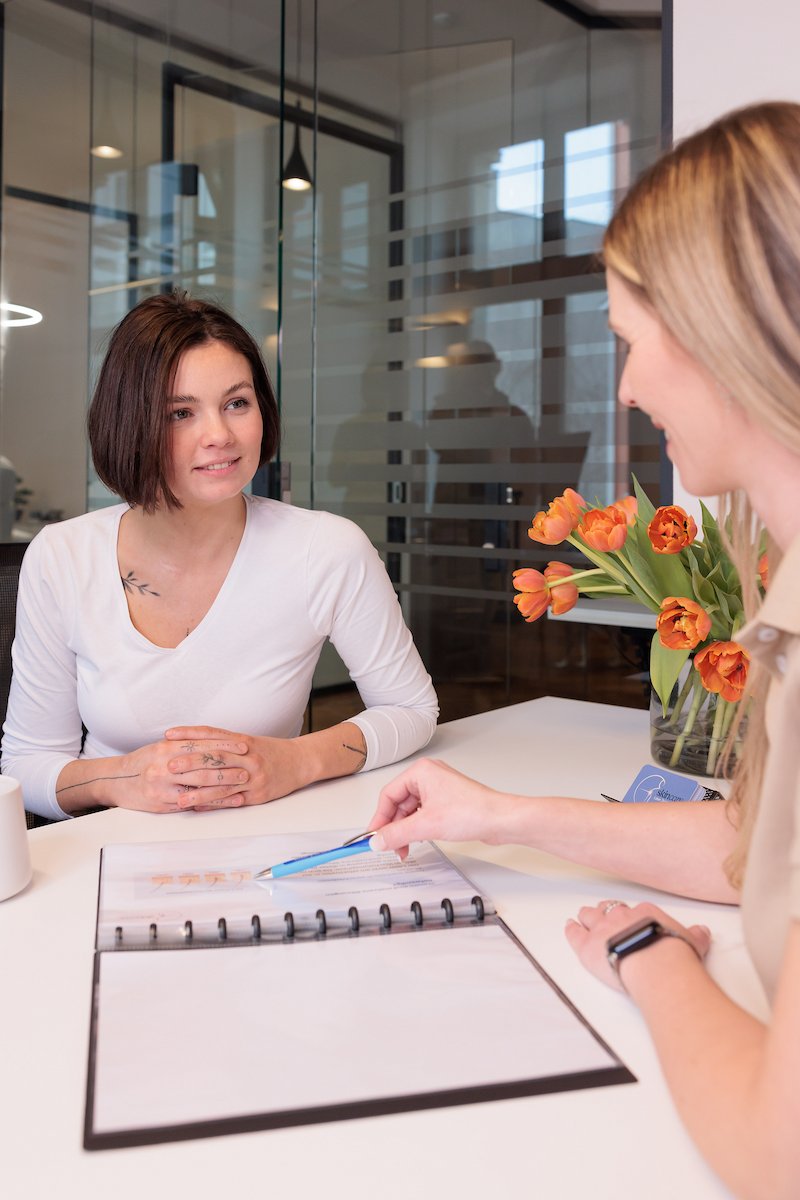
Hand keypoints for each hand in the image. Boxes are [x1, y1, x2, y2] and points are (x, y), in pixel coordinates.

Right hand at [114, 735, 249, 812]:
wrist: (115, 781)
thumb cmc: (142, 762)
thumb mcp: (161, 747)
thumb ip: (184, 743)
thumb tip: (214, 739)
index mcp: (167, 748)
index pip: (201, 744)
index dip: (225, 745)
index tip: (244, 746)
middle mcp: (165, 765)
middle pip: (203, 764)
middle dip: (229, 766)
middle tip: (249, 767)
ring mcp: (163, 786)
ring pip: (200, 785)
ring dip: (225, 784)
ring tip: (244, 783)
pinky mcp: (163, 803)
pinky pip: (193, 803)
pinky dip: (214, 802)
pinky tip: (229, 800)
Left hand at [165, 726, 306, 809]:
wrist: (301, 761)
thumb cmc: (271, 751)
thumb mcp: (249, 741)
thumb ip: (224, 742)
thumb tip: (193, 744)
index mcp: (242, 741)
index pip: (211, 734)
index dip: (189, 734)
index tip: (169, 735)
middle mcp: (247, 757)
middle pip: (215, 758)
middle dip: (190, 762)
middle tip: (169, 766)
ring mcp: (253, 776)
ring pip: (222, 784)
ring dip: (198, 792)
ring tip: (178, 798)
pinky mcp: (258, 794)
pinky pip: (232, 800)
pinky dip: (213, 805)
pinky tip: (198, 808)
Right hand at [367, 757, 502, 859]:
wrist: (500, 820)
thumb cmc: (473, 811)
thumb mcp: (426, 825)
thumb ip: (396, 834)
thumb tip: (377, 840)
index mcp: (421, 772)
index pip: (388, 795)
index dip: (379, 818)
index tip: (373, 837)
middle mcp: (429, 777)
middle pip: (399, 804)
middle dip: (394, 827)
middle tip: (389, 846)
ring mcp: (439, 790)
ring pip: (410, 811)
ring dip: (405, 831)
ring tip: (404, 848)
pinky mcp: (447, 802)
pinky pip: (423, 815)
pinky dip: (417, 829)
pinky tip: (418, 840)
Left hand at [564, 900, 711, 992]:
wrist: (656, 964)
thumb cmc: (675, 955)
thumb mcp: (693, 942)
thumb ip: (695, 935)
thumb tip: (701, 931)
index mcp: (646, 913)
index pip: (634, 911)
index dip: (630, 915)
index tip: (630, 920)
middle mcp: (622, 917)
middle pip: (609, 909)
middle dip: (605, 912)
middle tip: (603, 916)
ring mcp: (603, 929)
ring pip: (590, 916)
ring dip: (587, 916)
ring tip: (583, 916)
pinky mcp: (588, 946)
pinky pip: (575, 933)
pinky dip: (571, 929)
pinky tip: (570, 926)